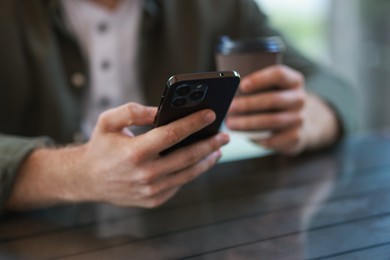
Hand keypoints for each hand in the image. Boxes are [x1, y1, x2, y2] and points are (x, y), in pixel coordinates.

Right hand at [6, 103, 228, 209]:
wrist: (87, 180)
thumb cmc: (100, 146)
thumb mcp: (108, 121)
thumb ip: (133, 111)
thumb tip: (161, 110)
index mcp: (135, 152)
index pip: (172, 134)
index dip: (194, 123)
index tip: (211, 114)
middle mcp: (145, 174)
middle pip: (188, 157)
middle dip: (210, 144)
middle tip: (225, 134)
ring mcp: (151, 191)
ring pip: (188, 174)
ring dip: (207, 160)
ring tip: (218, 149)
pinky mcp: (153, 200)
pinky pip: (179, 184)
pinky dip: (191, 172)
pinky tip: (199, 162)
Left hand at [226, 65, 338, 153]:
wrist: (297, 123)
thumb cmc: (274, 101)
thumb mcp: (271, 89)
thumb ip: (255, 87)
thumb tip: (226, 93)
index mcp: (293, 81)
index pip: (279, 75)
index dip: (260, 79)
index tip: (242, 85)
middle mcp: (299, 98)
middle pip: (274, 99)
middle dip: (249, 104)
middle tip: (229, 107)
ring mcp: (299, 118)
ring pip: (272, 121)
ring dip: (249, 123)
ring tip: (231, 123)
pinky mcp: (296, 137)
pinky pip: (275, 139)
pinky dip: (259, 138)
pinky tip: (245, 136)